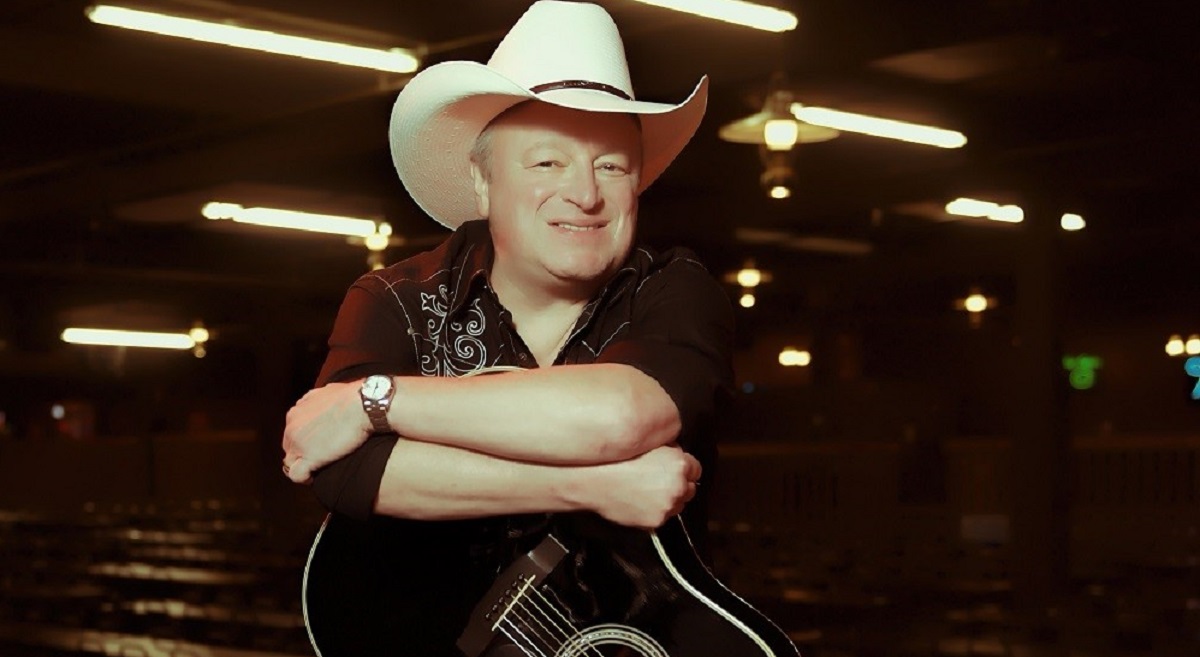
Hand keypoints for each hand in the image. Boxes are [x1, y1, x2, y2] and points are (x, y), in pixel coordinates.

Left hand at [281, 380, 370, 483]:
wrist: (362, 405)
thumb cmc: (351, 397)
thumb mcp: (326, 392)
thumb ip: (316, 401)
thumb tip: (321, 401)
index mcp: (295, 413)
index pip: (292, 432)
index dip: (304, 440)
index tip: (317, 443)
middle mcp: (292, 427)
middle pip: (289, 447)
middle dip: (301, 452)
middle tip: (320, 455)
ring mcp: (298, 443)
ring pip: (289, 462)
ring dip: (301, 465)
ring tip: (317, 468)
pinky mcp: (309, 457)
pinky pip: (296, 475)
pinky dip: (304, 478)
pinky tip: (314, 477)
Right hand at [585, 444, 700, 529]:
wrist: (594, 481)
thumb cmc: (615, 459)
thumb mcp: (646, 443)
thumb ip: (667, 449)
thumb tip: (673, 452)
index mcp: (678, 465)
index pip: (695, 468)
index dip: (683, 466)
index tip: (674, 467)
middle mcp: (677, 487)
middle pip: (689, 488)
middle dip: (678, 484)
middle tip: (659, 479)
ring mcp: (667, 507)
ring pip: (678, 504)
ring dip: (669, 499)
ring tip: (648, 491)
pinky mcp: (655, 521)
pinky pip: (662, 516)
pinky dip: (655, 510)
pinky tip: (640, 501)